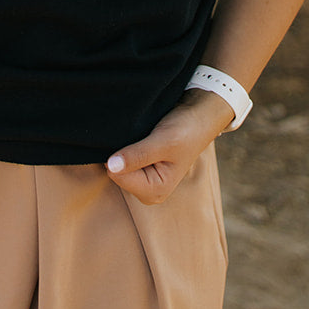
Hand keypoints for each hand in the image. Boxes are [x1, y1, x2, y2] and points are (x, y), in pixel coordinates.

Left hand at [105, 89, 233, 204]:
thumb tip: (111, 166)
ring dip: (124, 148)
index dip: (121, 155)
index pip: (118, 176)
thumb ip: (138, 155)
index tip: (138, 139)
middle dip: (122, 153)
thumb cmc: (186, 130)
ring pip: (116, 165)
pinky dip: (126, 147)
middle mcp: (148, 191)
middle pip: (115, 172)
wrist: (197, 117)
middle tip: (142, 137)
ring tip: (142, 137)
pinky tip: (139, 138)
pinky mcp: (141, 169)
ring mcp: (144, 181)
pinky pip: (121, 160)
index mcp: (155, 191)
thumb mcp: (163, 141)